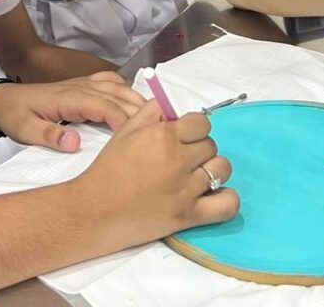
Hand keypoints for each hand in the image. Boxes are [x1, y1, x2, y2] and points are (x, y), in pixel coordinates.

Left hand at [0, 71, 145, 151]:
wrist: (3, 100)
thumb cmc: (15, 117)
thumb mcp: (25, 131)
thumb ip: (48, 137)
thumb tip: (74, 144)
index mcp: (69, 98)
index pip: (105, 107)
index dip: (125, 120)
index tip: (141, 137)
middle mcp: (80, 87)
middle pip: (118, 96)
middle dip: (141, 111)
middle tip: (163, 129)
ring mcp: (83, 83)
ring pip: (118, 87)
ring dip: (137, 99)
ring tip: (157, 117)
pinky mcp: (83, 84)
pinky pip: (110, 81)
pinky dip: (126, 88)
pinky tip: (136, 101)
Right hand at [69, 101, 238, 247]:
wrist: (96, 211)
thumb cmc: (107, 170)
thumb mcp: (124, 132)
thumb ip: (150, 113)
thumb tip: (169, 107)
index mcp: (164, 136)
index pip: (202, 123)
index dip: (194, 129)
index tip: (184, 137)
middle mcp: (179, 160)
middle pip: (212, 145)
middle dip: (199, 149)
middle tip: (183, 159)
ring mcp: (187, 189)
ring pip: (222, 169)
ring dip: (212, 170)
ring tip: (196, 176)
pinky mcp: (190, 215)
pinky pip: (227, 204)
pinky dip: (227, 198)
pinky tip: (214, 195)